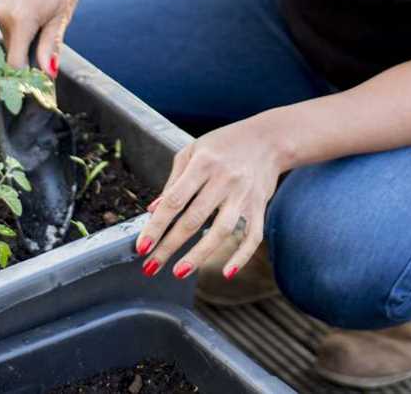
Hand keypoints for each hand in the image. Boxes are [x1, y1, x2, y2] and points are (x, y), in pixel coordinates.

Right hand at [0, 0, 80, 77]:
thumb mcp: (62, 12)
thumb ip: (51, 45)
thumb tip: (48, 73)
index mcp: (21, 20)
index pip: (14, 64)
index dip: (26, 76)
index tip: (37, 81)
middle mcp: (0, 15)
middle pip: (12, 51)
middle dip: (28, 52)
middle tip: (48, 38)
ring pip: (7, 37)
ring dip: (23, 35)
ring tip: (41, 13)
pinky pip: (2, 22)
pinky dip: (16, 22)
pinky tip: (30, 5)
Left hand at [135, 118, 284, 281]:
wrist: (268, 138)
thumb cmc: (225, 144)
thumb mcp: (193, 151)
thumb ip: (173, 181)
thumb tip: (153, 210)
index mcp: (203, 163)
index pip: (175, 200)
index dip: (156, 225)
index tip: (142, 246)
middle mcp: (224, 180)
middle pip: (194, 219)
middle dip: (169, 246)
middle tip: (151, 266)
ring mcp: (244, 195)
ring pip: (221, 231)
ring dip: (199, 255)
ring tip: (179, 272)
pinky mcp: (259, 206)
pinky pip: (252, 236)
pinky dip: (241, 256)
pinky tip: (227, 272)